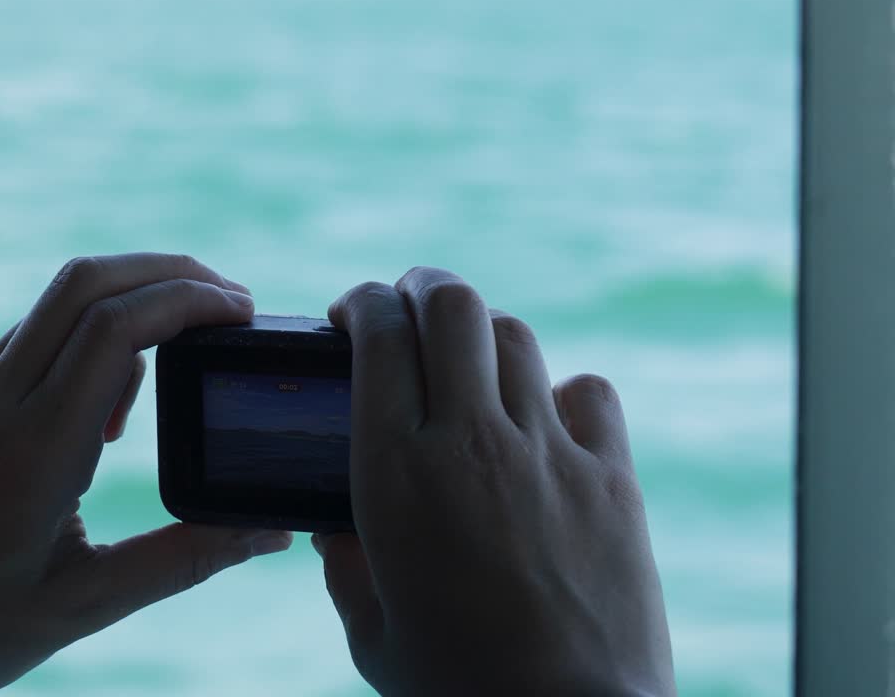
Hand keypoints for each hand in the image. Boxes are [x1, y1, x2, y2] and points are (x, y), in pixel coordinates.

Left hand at [0, 253, 292, 696]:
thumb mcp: (85, 604)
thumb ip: (185, 560)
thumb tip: (268, 533)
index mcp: (33, 449)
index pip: (115, 328)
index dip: (188, 300)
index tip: (241, 311)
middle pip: (83, 282)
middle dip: (167, 270)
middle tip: (229, 299)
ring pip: (54, 305)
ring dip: (128, 304)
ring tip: (177, 359)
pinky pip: (27, 342)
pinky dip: (85, 342)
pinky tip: (107, 410)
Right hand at [314, 268, 673, 695]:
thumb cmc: (455, 689)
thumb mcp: (371, 631)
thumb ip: (345, 566)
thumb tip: (332, 530)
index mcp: (395, 473)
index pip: (378, 332)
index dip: (361, 303)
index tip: (351, 316)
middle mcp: (471, 442)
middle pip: (451, 303)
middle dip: (421, 288)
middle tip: (409, 308)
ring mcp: (548, 453)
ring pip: (515, 335)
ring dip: (483, 336)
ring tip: (471, 365)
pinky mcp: (612, 478)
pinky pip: (589, 392)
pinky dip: (562, 393)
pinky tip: (547, 424)